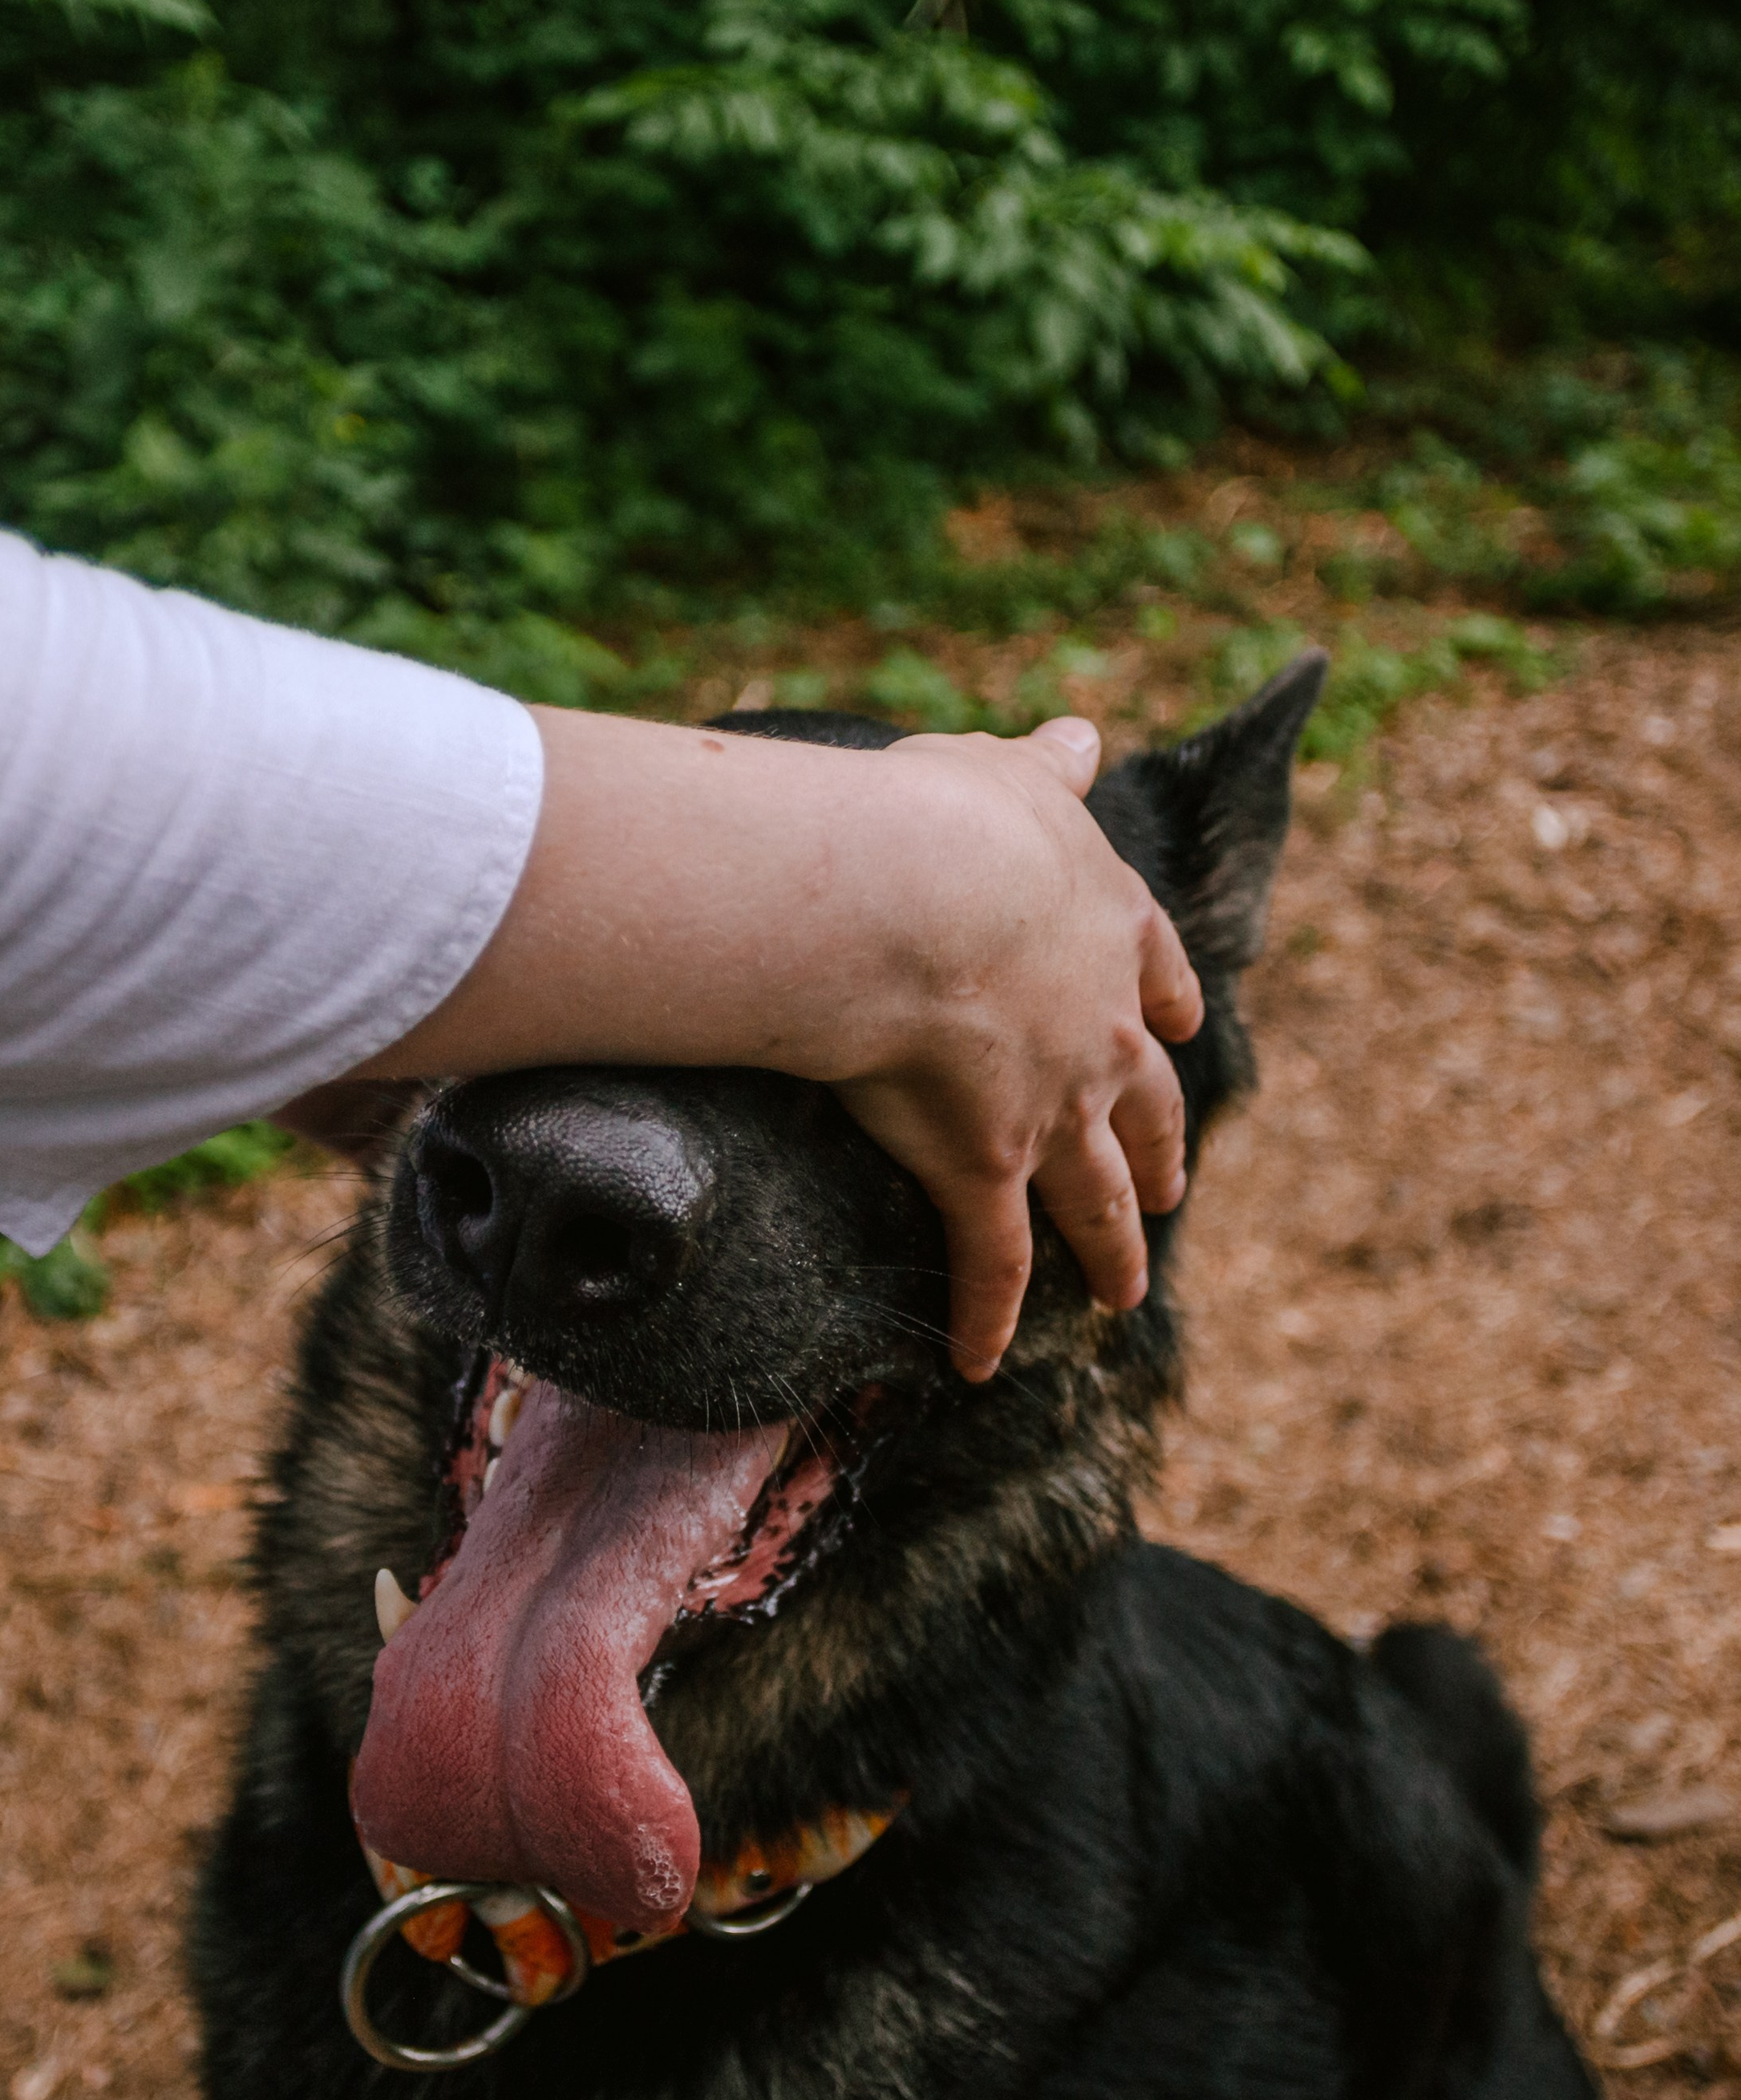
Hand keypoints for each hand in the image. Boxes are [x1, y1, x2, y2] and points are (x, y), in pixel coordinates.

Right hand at [350, 705, 1201, 1381]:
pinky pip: (994, 1263)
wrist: (907, 896)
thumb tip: (1082, 735)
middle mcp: (1097, 1026)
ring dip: (1113, 1249)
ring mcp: (1052, 1105)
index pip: (1152, 971)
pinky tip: (980, 1364)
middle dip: (1159, 1146)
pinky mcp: (988, 1168)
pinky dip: (990, 1316)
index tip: (1191, 1029)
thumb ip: (1041, 766)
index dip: (1171, 1004)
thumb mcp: (1001, 770)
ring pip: (1098, 1195)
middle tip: (1174, 1185)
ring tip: (1124, 1295)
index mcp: (1101, 925)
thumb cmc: (937, 818)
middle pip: (1145, 1101)